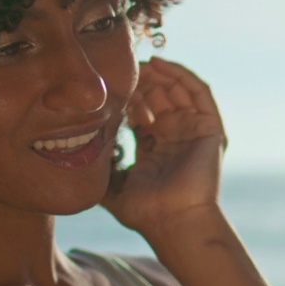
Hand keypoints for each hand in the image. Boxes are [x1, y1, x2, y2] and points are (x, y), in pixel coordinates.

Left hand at [100, 57, 226, 234]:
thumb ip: (98, 169)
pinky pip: (199, 92)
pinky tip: (159, 65)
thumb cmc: (145, 211)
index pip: (142, 111)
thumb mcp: (112, 186)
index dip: (126, 96)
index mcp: (156, 149)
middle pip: (159, 96)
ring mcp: (195, 131)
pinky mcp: (210, 129)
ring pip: (178, 89)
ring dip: (158, 74)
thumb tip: (74, 154)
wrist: (174, 221)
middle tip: (122, 70)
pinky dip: (181, 75)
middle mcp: (176, 137)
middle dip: (141, 81)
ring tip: (139, 64)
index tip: (109, 86)